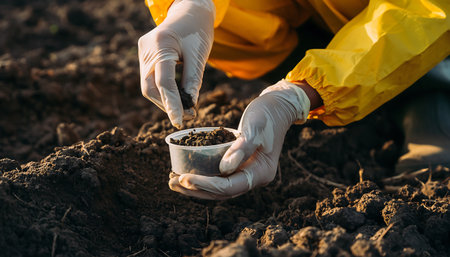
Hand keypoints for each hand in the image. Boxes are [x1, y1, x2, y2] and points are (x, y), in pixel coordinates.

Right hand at [138, 0, 214, 128]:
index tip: (179, 120)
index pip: (163, 82)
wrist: (190, 12)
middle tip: (184, 115)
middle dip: (165, 104)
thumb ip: (193, 81)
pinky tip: (176, 95)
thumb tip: (190, 106)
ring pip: (148, 85)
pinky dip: (162, 89)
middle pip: (149, 87)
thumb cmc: (197, 31)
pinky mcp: (144, 54)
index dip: (171, 104)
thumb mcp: (199, 56)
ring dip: (164, 99)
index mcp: (161, 44)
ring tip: (183, 107)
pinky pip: (150, 78)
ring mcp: (143, 51)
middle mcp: (146, 49)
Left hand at [169, 80, 311, 199]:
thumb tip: (223, 170)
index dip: (206, 185)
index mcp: (260, 173)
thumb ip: (241, 149)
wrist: (277, 107)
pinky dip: (202, 175)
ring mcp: (246, 173)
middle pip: (221, 192)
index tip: (184, 178)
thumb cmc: (267, 115)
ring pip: (218, 187)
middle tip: (172, 182)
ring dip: (196, 186)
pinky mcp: (239, 165)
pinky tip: (185, 171)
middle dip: (195, 189)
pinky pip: (219, 176)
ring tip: (173, 181)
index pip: (229, 187)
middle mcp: (253, 178)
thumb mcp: (255, 128)